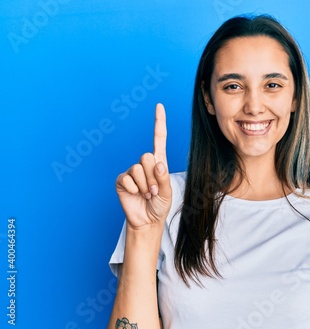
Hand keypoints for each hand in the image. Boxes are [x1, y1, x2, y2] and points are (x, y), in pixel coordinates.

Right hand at [115, 103, 171, 229]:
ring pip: (137, 168)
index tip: (159, 105)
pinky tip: (136, 195)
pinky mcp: (121, 180)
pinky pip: (126, 178)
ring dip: (144, 185)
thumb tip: (157, 162)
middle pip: (146, 156)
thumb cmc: (159, 205)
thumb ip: (163, 177)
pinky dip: (133, 189)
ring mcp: (132, 171)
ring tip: (147, 194)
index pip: (159, 138)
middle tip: (154, 190)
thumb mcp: (167, 192)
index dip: (159, 122)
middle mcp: (144, 164)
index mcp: (159, 162)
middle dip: (152, 176)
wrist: (147, 220)